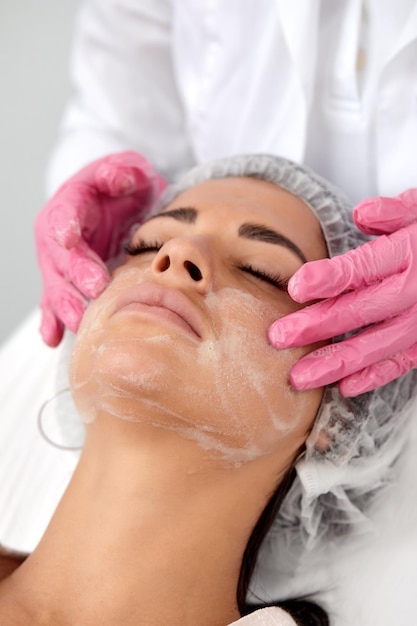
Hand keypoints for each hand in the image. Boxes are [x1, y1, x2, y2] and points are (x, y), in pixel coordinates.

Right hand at [35, 151, 166, 346]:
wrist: (117, 206)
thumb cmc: (123, 188)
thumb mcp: (129, 169)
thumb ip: (122, 172)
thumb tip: (114, 178)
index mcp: (71, 203)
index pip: (65, 212)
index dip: (65, 224)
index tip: (69, 237)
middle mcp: (57, 236)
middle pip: (61, 257)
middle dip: (76, 274)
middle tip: (95, 288)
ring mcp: (59, 264)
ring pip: (56, 286)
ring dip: (66, 306)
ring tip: (80, 322)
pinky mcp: (66, 284)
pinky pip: (54, 305)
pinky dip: (52, 322)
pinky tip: (53, 339)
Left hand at [268, 188, 416, 395]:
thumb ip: (393, 212)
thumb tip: (362, 214)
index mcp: (409, 254)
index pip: (363, 268)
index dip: (329, 278)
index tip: (296, 288)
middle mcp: (415, 291)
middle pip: (361, 311)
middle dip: (318, 325)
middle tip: (279, 337)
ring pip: (376, 346)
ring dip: (336, 363)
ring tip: (299, 377)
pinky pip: (400, 363)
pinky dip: (373, 377)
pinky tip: (342, 386)